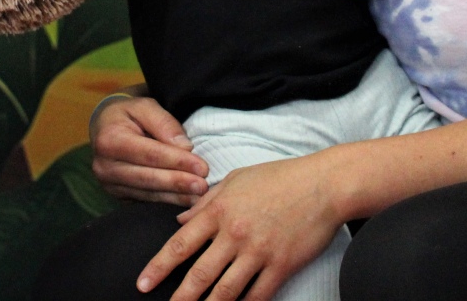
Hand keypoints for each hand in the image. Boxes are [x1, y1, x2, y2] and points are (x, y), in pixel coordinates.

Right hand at [90, 95, 208, 205]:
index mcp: (110, 140)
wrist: (105, 126)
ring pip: (147, 193)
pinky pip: (145, 199)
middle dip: (178, 183)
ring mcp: (109, 183)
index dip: (177, 162)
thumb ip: (164, 122)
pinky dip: (167, 200)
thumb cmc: (128, 113)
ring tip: (199, 197)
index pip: (149, 154)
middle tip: (203, 186)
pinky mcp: (116, 194)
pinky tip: (185, 200)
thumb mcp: (144, 105)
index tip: (202, 167)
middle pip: (148, 177)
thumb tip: (185, 147)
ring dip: (175, 196)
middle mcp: (105, 165)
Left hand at [140, 154, 344, 300]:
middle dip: (178, 298)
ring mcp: (258, 251)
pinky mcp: (281, 265)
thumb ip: (206, 201)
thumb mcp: (235, 179)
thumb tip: (181, 219)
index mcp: (219, 210)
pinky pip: (258, 294)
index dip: (158, 267)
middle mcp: (234, 233)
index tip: (143, 283)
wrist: (323, 184)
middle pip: (198, 274)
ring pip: (225, 290)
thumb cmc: (279, 177)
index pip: (180, 244)